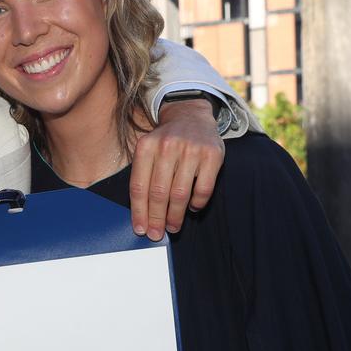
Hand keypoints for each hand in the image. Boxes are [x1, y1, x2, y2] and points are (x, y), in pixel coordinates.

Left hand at [129, 98, 224, 238]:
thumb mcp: (148, 150)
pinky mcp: (212, 155)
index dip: (139, 212)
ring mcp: (191, 150)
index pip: (139, 187)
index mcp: (146, 147)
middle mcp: (167, 147)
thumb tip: (140, 215)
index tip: (140, 229)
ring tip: (173, 226)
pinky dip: (197, 203)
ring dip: (175, 216)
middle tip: (157, 234)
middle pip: (158, 193)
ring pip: (180, 194)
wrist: (191, 116)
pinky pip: (203, 189)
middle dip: (156, 218)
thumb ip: (143, 176)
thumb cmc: (165, 142)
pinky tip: (192, 208)